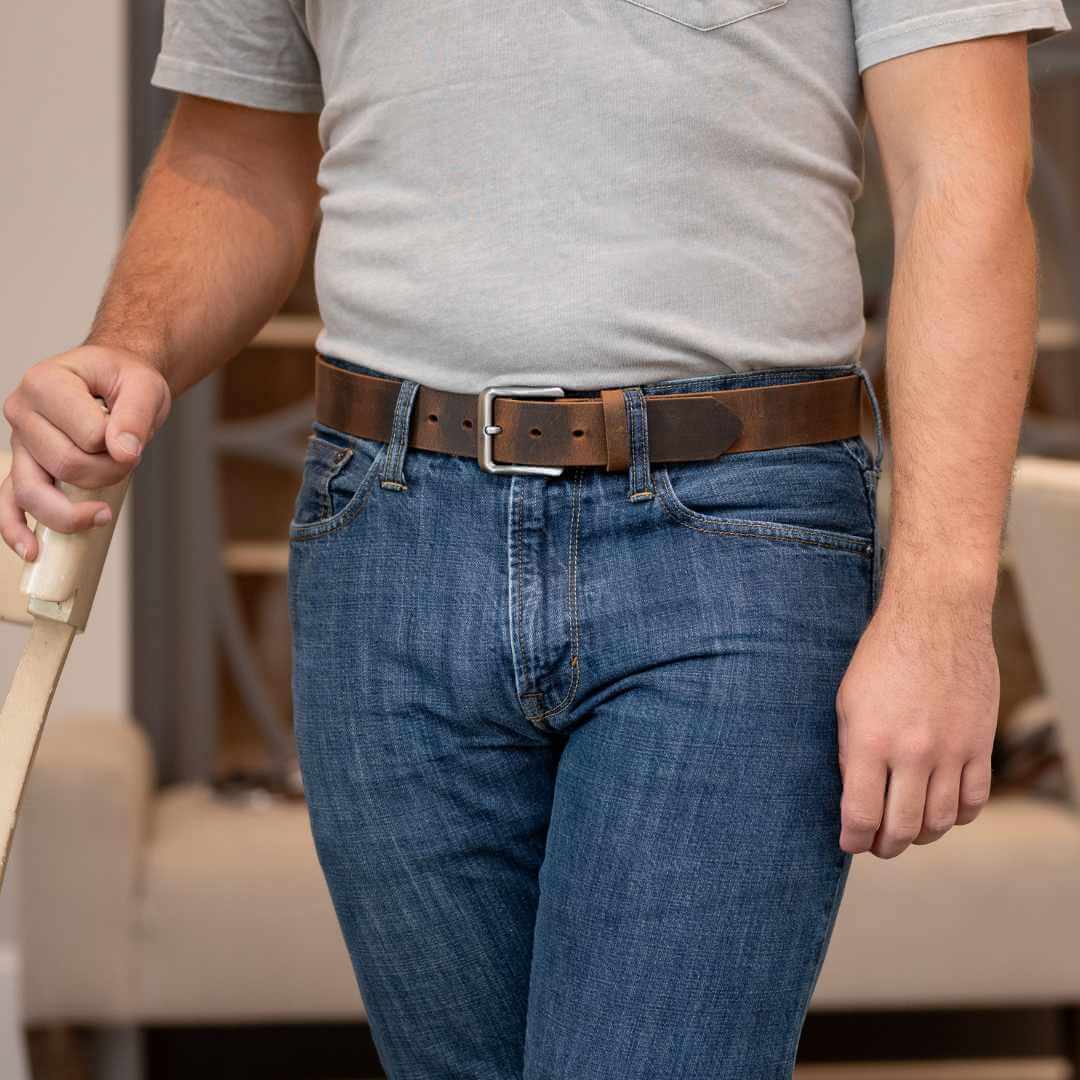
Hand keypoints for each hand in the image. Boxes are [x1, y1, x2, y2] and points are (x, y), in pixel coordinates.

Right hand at [1, 344, 170, 559]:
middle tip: (127, 461)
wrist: (112, 378)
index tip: (131, 437)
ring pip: (33, 492)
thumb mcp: (144, 386)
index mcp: (44, 382)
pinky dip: (16, 529)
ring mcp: (19, 443)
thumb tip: (123, 451)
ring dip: (74, 510)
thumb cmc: (124, 379)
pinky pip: (9, 503)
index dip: (119, 446)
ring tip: (103, 514)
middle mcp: (21, 412)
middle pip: (65, 466)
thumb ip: (135, 415)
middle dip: (108, 474)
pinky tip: (33, 550)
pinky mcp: (22, 467)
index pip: (87, 435)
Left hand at [835, 597, 998, 857]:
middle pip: (902, 828)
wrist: (935, 619)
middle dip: (885, 846)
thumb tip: (854, 796)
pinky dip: (958, 816)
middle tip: (877, 845)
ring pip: (941, 821)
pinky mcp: (980, 744)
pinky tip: (942, 810)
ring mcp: (950, 751)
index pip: (861, 815)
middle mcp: (912, 753)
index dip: (853, 840)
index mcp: (869, 742)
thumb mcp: (846, 702)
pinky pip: (974, 801)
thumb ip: (850, 752)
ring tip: (908, 831)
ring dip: (921, 835)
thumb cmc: (881, 656)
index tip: (849, 843)